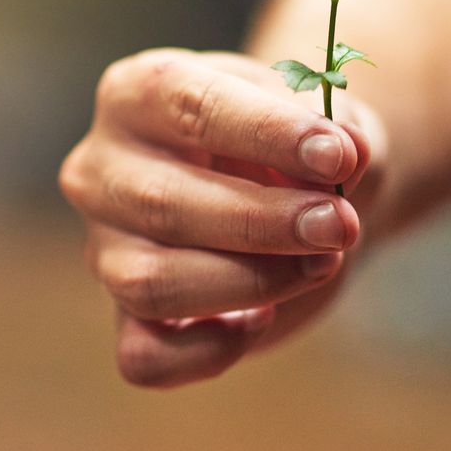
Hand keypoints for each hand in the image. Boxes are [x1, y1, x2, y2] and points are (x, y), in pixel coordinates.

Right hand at [60, 48, 383, 387]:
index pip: (187, 105)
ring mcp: (104, 248)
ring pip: (149, 283)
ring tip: (320, 264)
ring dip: (248, 282)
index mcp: (136, 94)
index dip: (265, 132)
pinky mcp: (125, 318)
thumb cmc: (295, 146)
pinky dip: (207, 352)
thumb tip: (348, 154)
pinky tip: (261, 321)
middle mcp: (102, 169)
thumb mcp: (327, 121)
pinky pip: (144, 357)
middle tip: (339, 225)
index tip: (336, 156)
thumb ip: (339, 131)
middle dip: (262, 221)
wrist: (297, 196)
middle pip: (161, 202)